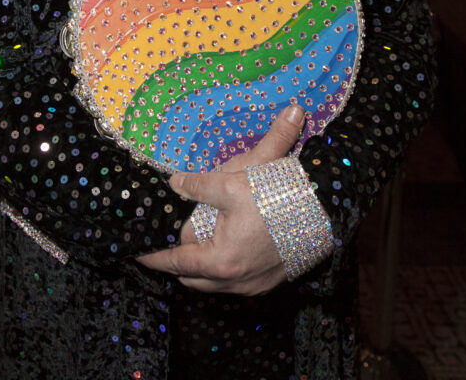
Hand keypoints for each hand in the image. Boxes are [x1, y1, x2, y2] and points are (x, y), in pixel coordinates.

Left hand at [137, 104, 304, 294]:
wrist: (325, 206)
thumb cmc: (276, 195)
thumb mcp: (230, 182)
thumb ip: (197, 184)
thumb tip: (175, 182)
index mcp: (221, 261)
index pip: (178, 262)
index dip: (156, 257)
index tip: (139, 256)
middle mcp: (237, 281)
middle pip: (195, 277)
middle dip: (182, 259)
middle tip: (176, 236)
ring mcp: (256, 284)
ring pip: (217, 281)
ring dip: (205, 263)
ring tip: (202, 236)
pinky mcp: (272, 279)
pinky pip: (237, 280)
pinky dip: (226, 266)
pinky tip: (231, 242)